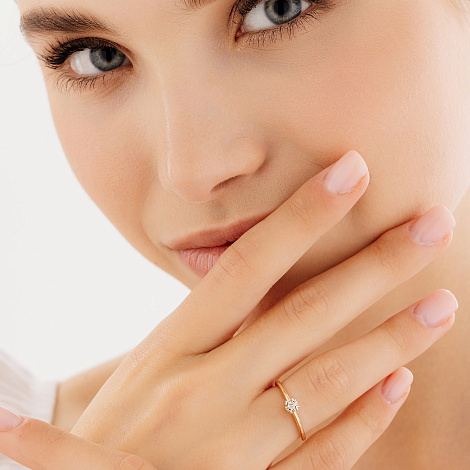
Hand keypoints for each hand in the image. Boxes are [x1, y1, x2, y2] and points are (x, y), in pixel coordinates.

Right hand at [1, 149, 457, 468]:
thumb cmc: (116, 426)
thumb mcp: (145, 365)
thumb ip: (201, 326)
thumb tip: (248, 278)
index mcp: (171, 348)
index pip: (247, 267)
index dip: (302, 216)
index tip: (351, 173)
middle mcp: (203, 391)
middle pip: (302, 316)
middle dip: (374, 267)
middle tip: (432, 224)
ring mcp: (231, 448)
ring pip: (324, 383)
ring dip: (390, 340)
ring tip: (440, 304)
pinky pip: (321, 455)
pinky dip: (364, 419)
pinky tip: (398, 383)